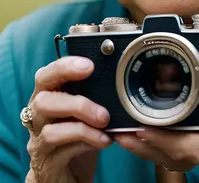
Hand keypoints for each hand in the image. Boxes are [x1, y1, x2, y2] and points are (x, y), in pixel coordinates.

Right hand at [25, 57, 112, 182]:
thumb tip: (121, 75)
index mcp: (47, 96)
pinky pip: (62, 152)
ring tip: (106, 126)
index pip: (45, 76)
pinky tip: (104, 141)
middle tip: (104, 113)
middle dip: (76, 103)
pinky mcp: (46, 163)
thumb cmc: (78, 134)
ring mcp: (39, 141)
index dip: (64, 67)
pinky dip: (86, 142)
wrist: (67, 174)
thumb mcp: (86, 109)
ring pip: (50, 130)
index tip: (89, 66)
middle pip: (42, 101)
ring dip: (83, 127)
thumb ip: (94, 93)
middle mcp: (37, 117)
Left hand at [114, 37, 198, 182]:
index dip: (162, 139)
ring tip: (112, 126)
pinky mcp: (174, 157)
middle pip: (161, 151)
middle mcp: (194, 152)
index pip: (186, 145)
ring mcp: (183, 158)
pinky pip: (152, 153)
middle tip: (116, 124)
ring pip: (153, 154)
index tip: (142, 128)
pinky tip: (121, 131)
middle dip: (137, 138)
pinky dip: (136, 143)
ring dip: (132, 142)